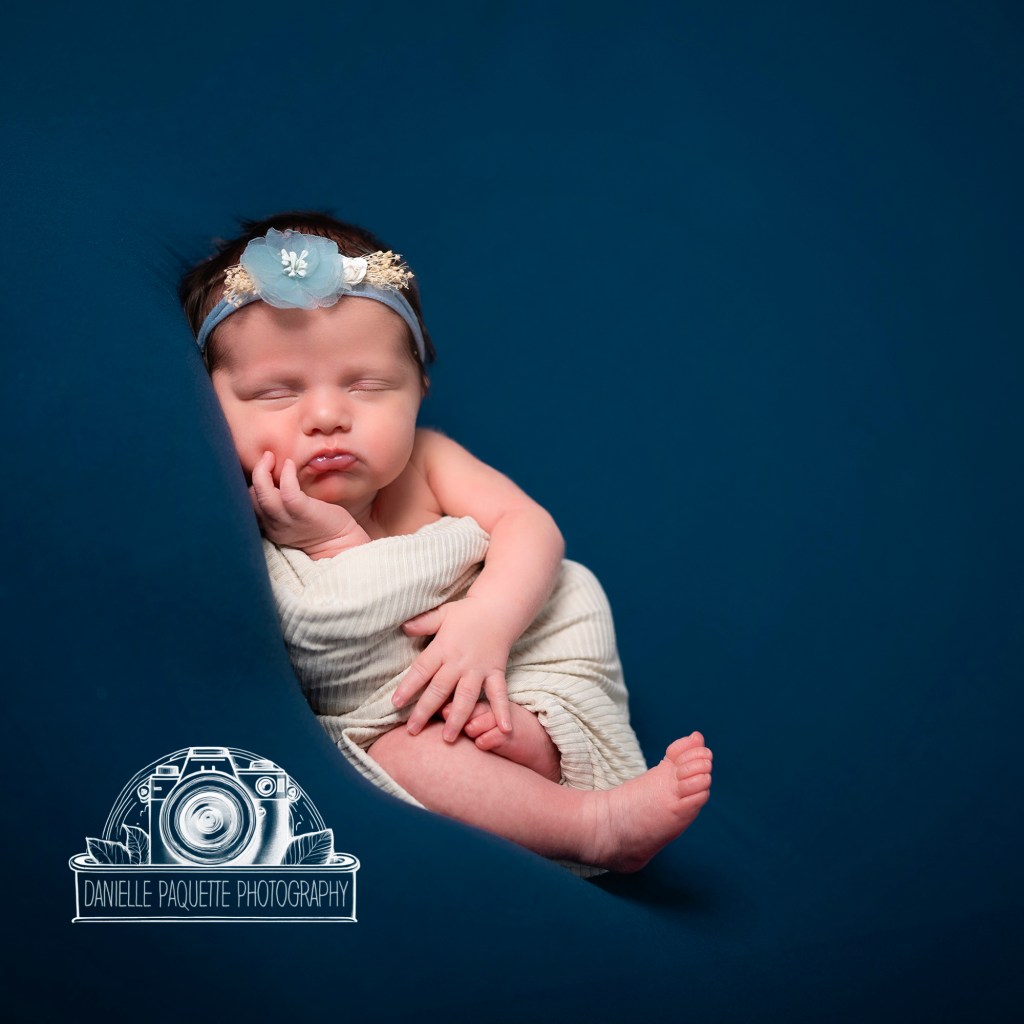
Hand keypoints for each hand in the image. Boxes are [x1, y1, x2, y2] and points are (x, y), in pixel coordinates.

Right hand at [250, 451, 369, 557]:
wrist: (342, 546)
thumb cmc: (322, 528)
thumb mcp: (295, 518)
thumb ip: (284, 505)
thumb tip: (280, 479)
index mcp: (271, 527)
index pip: (251, 504)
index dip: (254, 484)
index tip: (263, 470)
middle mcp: (273, 525)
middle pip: (251, 498)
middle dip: (256, 475)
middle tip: (266, 458)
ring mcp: (286, 520)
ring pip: (263, 495)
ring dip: (262, 472)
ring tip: (269, 457)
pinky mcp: (302, 513)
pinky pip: (287, 491)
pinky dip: (286, 475)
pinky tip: (289, 464)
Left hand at [393, 598, 513, 740]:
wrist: (499, 608)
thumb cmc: (468, 612)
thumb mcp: (443, 614)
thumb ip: (423, 623)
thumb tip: (403, 627)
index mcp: (443, 647)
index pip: (421, 670)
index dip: (408, 686)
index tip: (395, 703)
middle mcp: (459, 662)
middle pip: (439, 689)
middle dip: (425, 710)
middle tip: (412, 730)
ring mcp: (478, 669)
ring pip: (465, 697)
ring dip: (457, 718)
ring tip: (449, 738)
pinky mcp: (495, 672)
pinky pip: (499, 694)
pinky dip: (502, 711)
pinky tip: (504, 729)